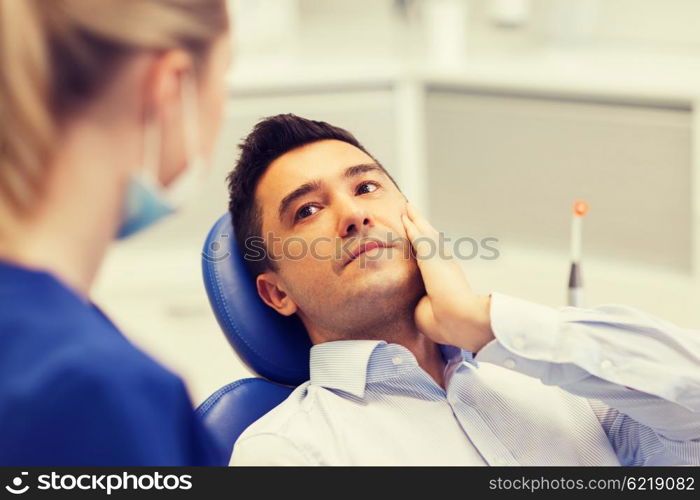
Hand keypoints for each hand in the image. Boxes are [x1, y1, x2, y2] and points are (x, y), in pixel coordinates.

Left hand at [401, 203, 493, 352]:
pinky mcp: (431, 256)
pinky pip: (418, 236)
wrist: (458, 320)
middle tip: (414, 215)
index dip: (427, 249)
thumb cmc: (445, 323)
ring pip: (425, 233)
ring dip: (416, 220)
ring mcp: (439, 258)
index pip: (434, 260)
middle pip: (432, 240)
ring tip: (409, 207)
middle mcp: (445, 264)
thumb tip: (418, 301)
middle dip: (422, 227)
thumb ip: (421, 303)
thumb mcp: (428, 312)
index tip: (422, 240)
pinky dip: (412, 224)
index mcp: (446, 278)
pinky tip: (405, 214)